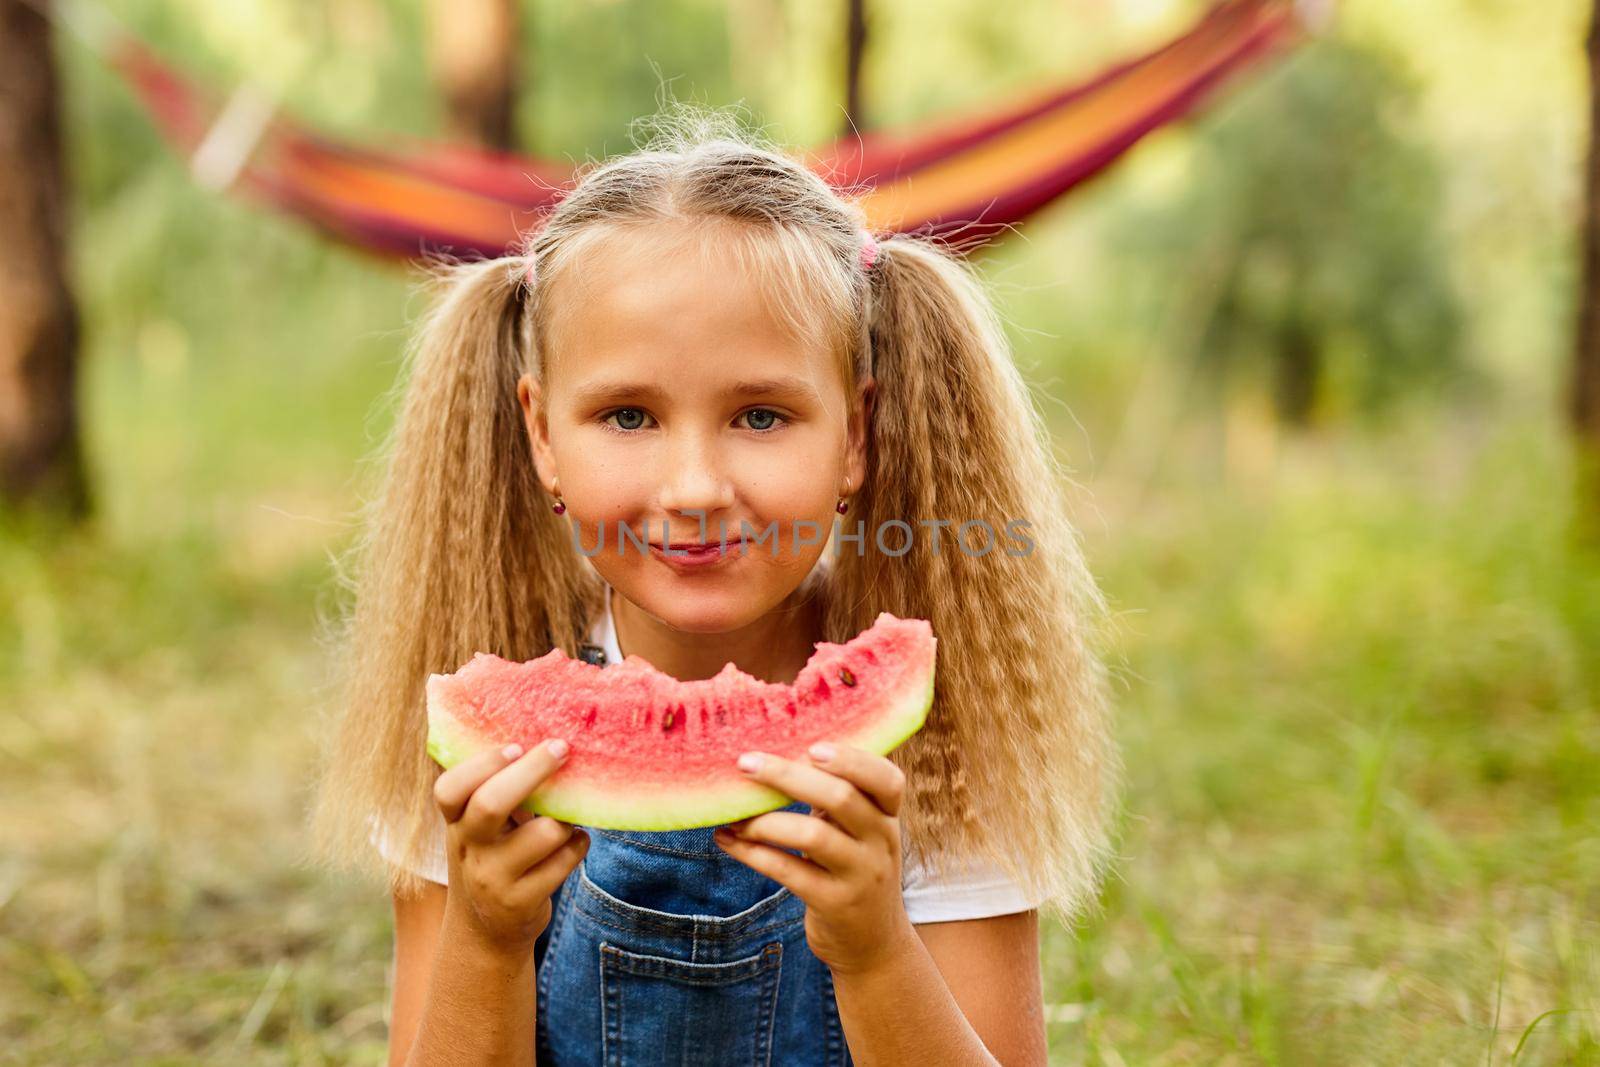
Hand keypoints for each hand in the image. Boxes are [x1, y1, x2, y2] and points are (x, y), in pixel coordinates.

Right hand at [432, 739, 589, 956]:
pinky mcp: (520, 903)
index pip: (450, 789)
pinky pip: (564, 861)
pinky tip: (575, 843)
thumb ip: (497, 791)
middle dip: (532, 770)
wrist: (484, 934)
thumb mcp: (479, 830)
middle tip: (562, 748)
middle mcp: (468, 850)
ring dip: (567, 819)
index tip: (515, 746)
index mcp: (456, 824)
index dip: (482, 764)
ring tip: (569, 818)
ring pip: (544, 833)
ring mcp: (493, 879)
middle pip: (491, 802)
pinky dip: (578, 845)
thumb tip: (545, 740)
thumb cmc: (491, 860)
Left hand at [713, 743, 915, 975]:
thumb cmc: (854, 870)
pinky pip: (788, 872)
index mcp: (888, 817)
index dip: (853, 760)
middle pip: (840, 798)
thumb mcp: (860, 833)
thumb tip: (777, 752)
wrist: (874, 945)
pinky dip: (753, 853)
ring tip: (732, 816)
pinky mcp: (835, 904)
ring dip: (763, 822)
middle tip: (746, 763)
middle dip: (788, 777)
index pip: (888, 779)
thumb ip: (838, 798)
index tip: (812, 747)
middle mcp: (881, 843)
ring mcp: (861, 875)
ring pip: (811, 836)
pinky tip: (728, 841)